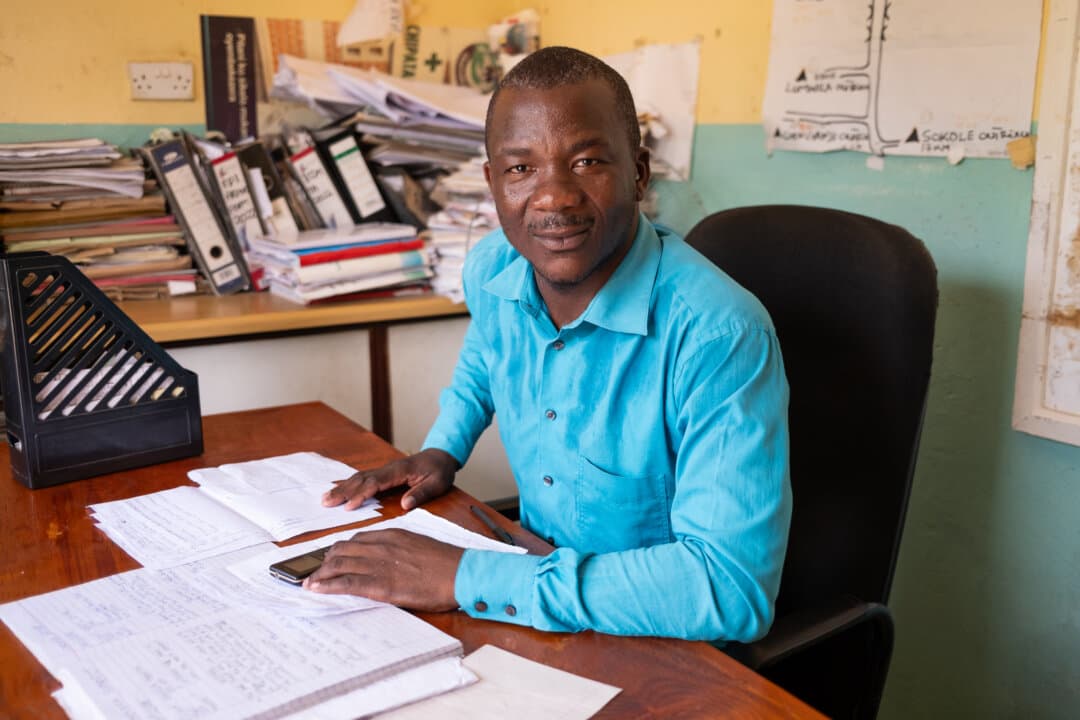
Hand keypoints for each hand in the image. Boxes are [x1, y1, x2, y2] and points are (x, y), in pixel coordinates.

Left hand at [303, 529, 463, 610]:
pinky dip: (327, 585)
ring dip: (320, 574)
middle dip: (325, 561)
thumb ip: (399, 550)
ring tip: (309, 582)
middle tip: (317, 572)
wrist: (460, 573)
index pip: (356, 540)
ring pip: (339, 564)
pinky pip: (346, 583)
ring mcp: (379, 564)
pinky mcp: (380, 584)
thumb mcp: (419, 546)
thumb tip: (389, 561)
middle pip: (342, 550)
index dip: (339, 551)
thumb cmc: (446, 563)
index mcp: (391, 535)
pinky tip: (315, 588)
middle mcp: (381, 545)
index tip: (331, 559)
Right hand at [322, 448, 458, 510]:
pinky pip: (363, 478)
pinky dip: (349, 485)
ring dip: (343, 488)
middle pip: (362, 479)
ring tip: (326, 498)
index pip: (376, 482)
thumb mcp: (437, 483)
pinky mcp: (384, 473)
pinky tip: (339, 491)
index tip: (349, 506)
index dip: (362, 494)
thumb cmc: (439, 470)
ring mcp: (385, 470)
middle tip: (326, 502)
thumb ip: (422, 493)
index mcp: (400, 470)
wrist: (441, 456)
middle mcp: (388, 468)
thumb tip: (405, 504)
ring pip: (359, 478)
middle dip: (344, 491)